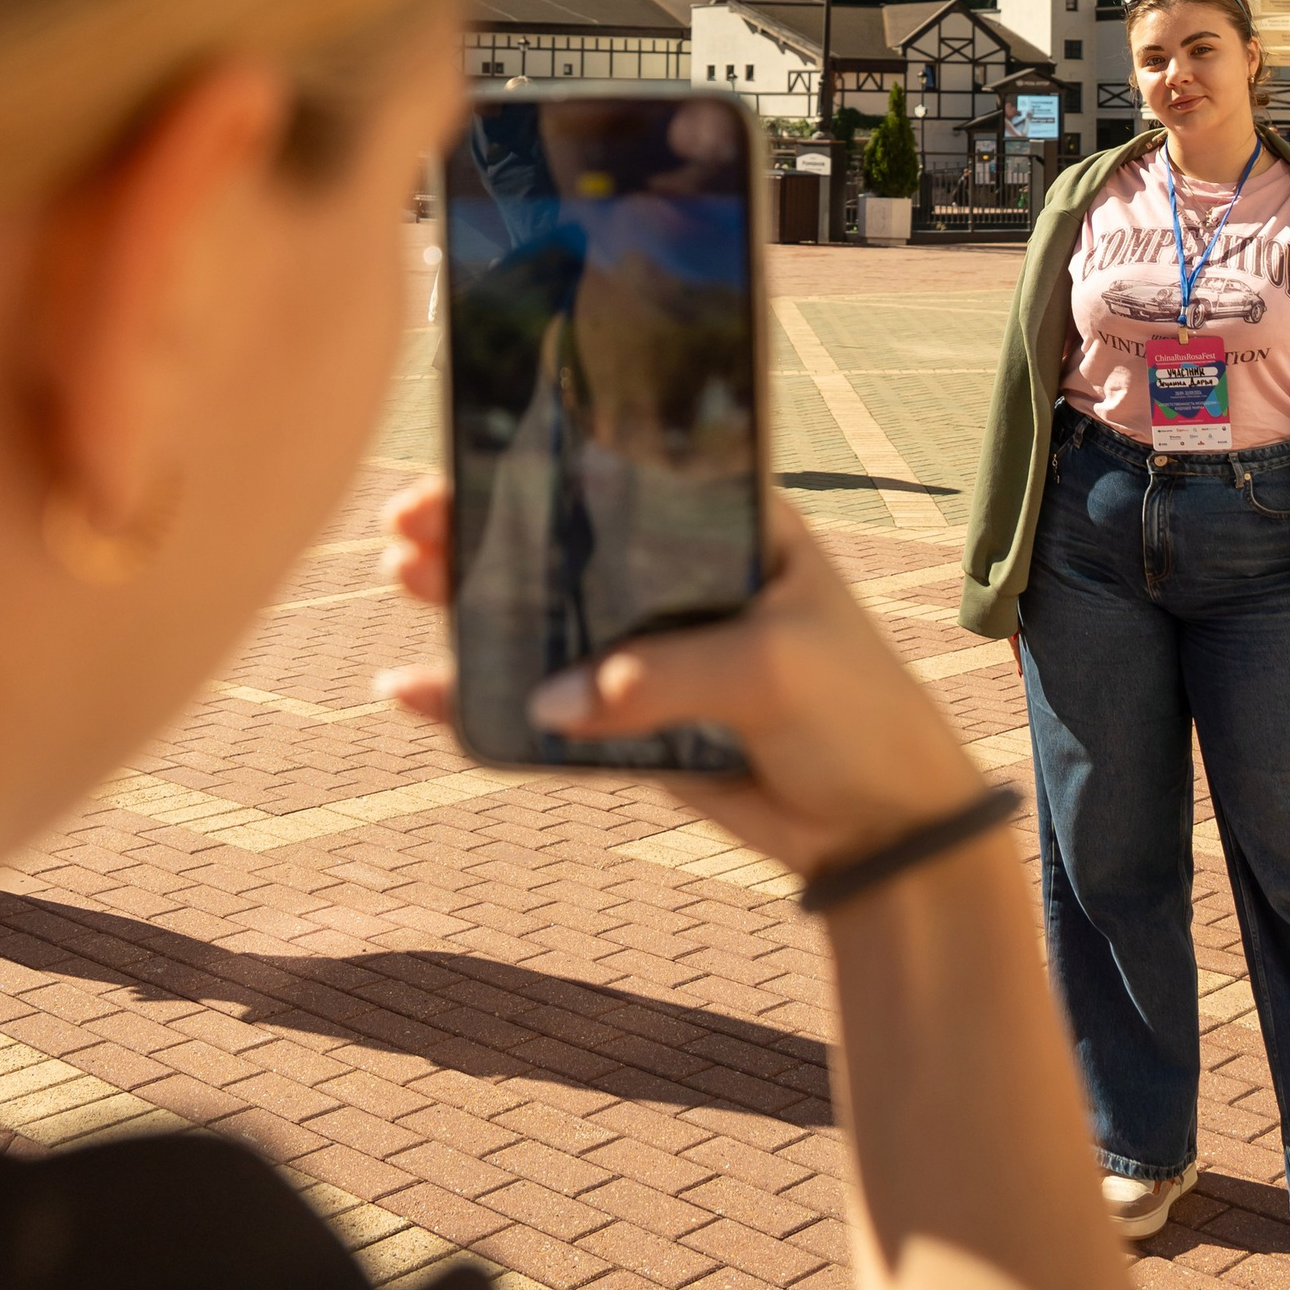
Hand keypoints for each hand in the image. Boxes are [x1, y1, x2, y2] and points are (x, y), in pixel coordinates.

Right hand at [373, 479, 986, 882]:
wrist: (886, 831)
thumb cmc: (857, 716)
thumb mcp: (774, 670)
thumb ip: (664, 675)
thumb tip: (552, 699)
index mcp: (733, 528)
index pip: (626, 475)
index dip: (546, 463)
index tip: (471, 458)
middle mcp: (683, 576)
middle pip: (566, 538)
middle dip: (486, 522)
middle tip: (412, 521)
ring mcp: (649, 647)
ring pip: (541, 612)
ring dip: (468, 594)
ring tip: (403, 574)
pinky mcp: (627, 719)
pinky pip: (538, 702)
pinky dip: (476, 696)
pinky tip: (413, 689)